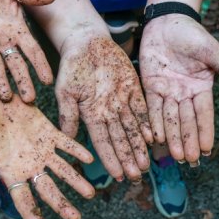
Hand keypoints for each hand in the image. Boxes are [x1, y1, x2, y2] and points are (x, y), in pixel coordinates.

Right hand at [0, 93, 94, 218]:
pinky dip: (77, 150)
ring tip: (91, 194)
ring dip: (77, 182)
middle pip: (48, 189)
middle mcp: (29, 164)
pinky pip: (66, 143)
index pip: (24, 199)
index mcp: (11, 172)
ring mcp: (41, 149)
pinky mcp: (49, 131)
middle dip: (62, 204)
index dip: (32, 216)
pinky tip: (90, 159)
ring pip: (62, 169)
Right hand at [56, 33, 152, 181]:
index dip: (111, 159)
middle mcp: (108, 112)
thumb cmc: (71, 66)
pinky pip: (142, 109)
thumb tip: (65, 138)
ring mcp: (122, 101)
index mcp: (91, 115)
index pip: (103, 142)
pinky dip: (147, 123)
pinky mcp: (133, 88)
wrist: (86, 42)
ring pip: (133, 129)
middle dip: (128, 158)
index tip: (118, 176)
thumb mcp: (65, 90)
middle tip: (137, 176)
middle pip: (121, 140)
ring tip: (146, 165)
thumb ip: (68, 114)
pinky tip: (153, 138)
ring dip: (139, 147)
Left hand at [140, 15, 218, 162]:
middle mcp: (185, 93)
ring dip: (173, 137)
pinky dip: (153, 122)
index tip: (208, 149)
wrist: (167, 21)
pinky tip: (155, 137)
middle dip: (189, 140)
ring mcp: (168, 91)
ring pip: (170, 118)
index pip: (204, 114)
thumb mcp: (211, 51)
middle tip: (191, 160)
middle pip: (187, 121)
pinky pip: (152, 107)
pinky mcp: (151, 86)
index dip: (205, 131)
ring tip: (176, 155)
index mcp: (201, 87)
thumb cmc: (192, 34)